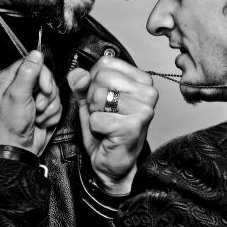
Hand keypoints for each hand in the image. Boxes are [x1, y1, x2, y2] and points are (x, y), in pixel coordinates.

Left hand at [0, 50, 61, 155]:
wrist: (18, 149)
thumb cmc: (10, 126)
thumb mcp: (17, 95)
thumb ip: (28, 72)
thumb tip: (36, 54)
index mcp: (8, 78)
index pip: (33, 64)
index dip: (43, 76)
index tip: (43, 88)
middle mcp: (20, 87)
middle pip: (47, 78)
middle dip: (46, 95)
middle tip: (38, 105)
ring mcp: (33, 99)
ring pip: (54, 93)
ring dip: (49, 107)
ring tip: (38, 115)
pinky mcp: (43, 110)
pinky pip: (57, 106)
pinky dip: (52, 115)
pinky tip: (41, 120)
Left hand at [68, 57, 157, 194]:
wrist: (115, 164)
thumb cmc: (107, 132)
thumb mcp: (90, 102)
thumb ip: (82, 84)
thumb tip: (78, 74)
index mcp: (141, 80)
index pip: (105, 63)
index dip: (93, 81)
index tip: (104, 99)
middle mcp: (148, 91)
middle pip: (101, 77)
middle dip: (93, 98)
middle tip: (105, 114)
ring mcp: (144, 108)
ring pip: (98, 96)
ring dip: (95, 113)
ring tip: (107, 123)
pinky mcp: (134, 126)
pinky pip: (97, 118)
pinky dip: (96, 128)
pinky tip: (108, 134)